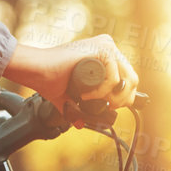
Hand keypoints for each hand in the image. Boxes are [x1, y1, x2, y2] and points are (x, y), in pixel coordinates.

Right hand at [1, 35, 138, 122]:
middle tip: (103, 107)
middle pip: (133, 80)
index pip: (129, 79)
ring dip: (110, 98)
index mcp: (104, 55)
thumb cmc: (49, 80)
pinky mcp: (102, 48)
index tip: (109, 107)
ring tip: (89, 100)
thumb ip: (77, 108)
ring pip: (127, 80)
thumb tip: (80, 124)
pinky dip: (102, 92)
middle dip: (121, 100)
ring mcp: (107, 46)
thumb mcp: (70, 96)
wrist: (36, 70)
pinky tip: (85, 94)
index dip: (123, 98)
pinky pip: (114, 79)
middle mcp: (109, 47)